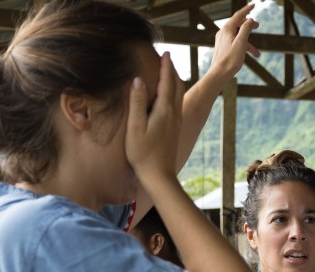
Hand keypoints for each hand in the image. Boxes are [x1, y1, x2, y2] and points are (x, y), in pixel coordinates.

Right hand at [126, 52, 184, 186]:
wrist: (159, 176)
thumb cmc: (142, 154)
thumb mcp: (135, 127)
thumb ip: (137, 102)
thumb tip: (138, 80)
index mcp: (164, 111)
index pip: (167, 82)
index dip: (166, 67)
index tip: (165, 53)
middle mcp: (174, 114)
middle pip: (177, 86)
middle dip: (172, 71)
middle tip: (167, 58)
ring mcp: (177, 122)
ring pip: (179, 96)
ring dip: (174, 82)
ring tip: (168, 73)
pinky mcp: (175, 130)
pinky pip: (177, 104)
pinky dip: (174, 93)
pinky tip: (168, 97)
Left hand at [209, 4, 260, 79]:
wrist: (219, 74)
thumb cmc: (230, 60)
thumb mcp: (241, 43)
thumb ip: (246, 29)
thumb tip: (249, 20)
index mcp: (227, 29)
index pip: (238, 15)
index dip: (247, 9)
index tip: (253, 5)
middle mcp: (223, 33)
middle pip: (237, 24)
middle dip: (248, 25)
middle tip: (258, 26)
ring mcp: (222, 40)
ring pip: (237, 36)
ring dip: (248, 42)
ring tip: (257, 53)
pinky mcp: (223, 47)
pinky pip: (235, 43)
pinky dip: (243, 47)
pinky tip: (249, 56)